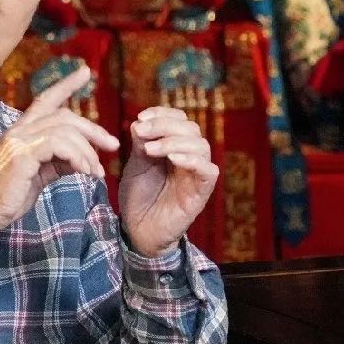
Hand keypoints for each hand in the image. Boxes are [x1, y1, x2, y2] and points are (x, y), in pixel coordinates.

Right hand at [0, 65, 119, 231]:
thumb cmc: (9, 195)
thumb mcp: (40, 175)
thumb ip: (60, 162)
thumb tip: (85, 159)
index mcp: (22, 131)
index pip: (46, 100)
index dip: (66, 85)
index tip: (86, 72)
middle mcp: (19, 130)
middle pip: (63, 116)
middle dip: (93, 129)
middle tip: (113, 145)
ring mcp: (18, 140)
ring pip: (64, 130)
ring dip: (86, 151)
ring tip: (95, 172)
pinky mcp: (21, 154)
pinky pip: (57, 145)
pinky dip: (77, 156)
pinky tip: (85, 171)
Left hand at [118, 107, 218, 256]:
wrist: (138, 230)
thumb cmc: (138, 197)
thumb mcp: (135, 165)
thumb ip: (140, 144)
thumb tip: (139, 121)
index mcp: (174, 147)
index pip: (179, 120)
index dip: (163, 114)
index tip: (141, 117)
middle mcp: (189, 157)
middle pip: (191, 129)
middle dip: (164, 125)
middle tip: (140, 131)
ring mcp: (197, 174)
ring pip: (201, 145)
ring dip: (173, 141)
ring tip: (149, 149)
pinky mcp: (201, 192)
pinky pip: (207, 170)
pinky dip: (191, 160)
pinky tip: (171, 159)